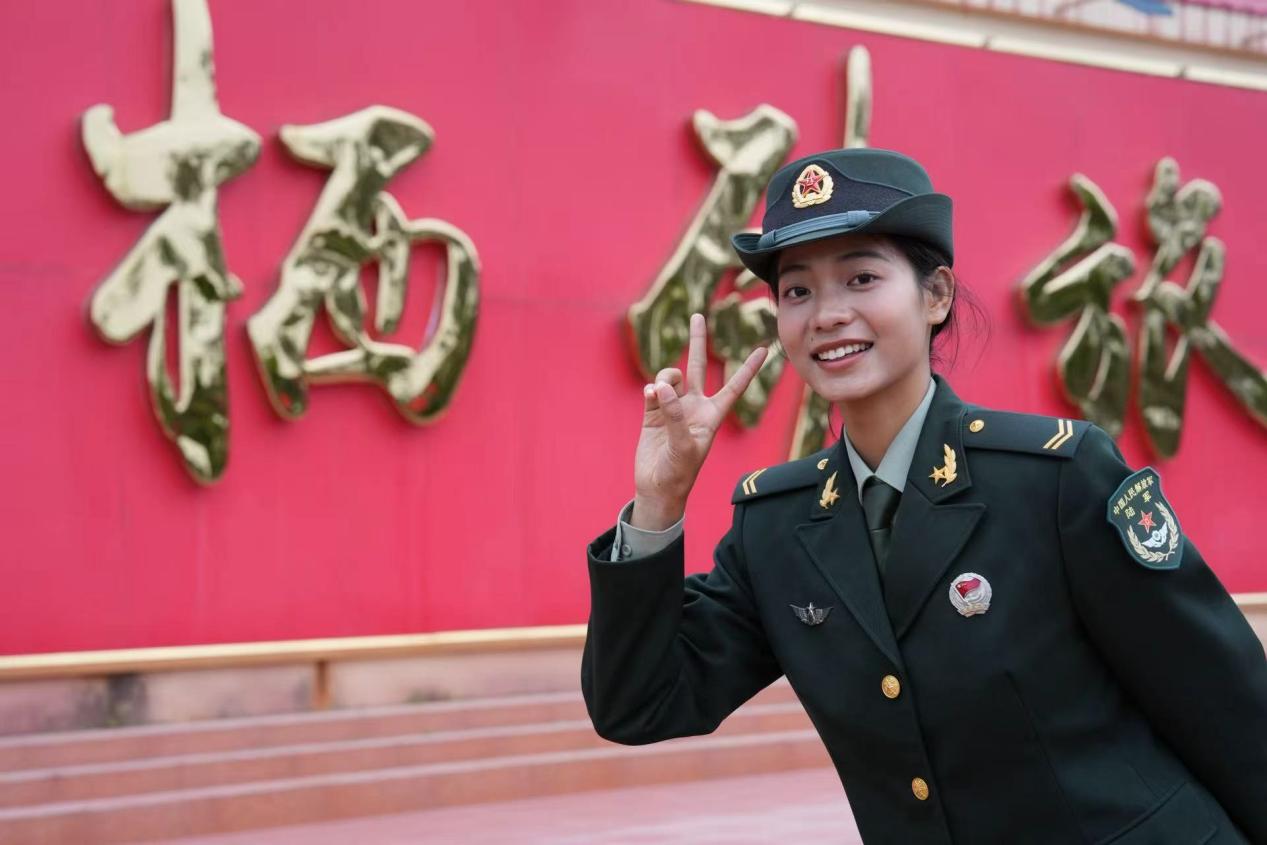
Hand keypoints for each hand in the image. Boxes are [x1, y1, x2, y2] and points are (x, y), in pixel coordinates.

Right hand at [632, 313, 767, 529]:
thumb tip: (662, 387)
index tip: (765, 349)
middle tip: (697, 315)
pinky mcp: (652, 411)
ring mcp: (673, 406)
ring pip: (671, 376)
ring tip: (658, 393)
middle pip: (699, 366)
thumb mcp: (684, 446)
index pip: (735, 386)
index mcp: (712, 414)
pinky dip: (651, 390)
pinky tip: (649, 398)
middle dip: (698, 341)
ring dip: (665, 378)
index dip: (749, 368)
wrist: (656, 486)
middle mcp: (695, 406)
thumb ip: (674, 414)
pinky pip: (653, 389)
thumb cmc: (679, 472)